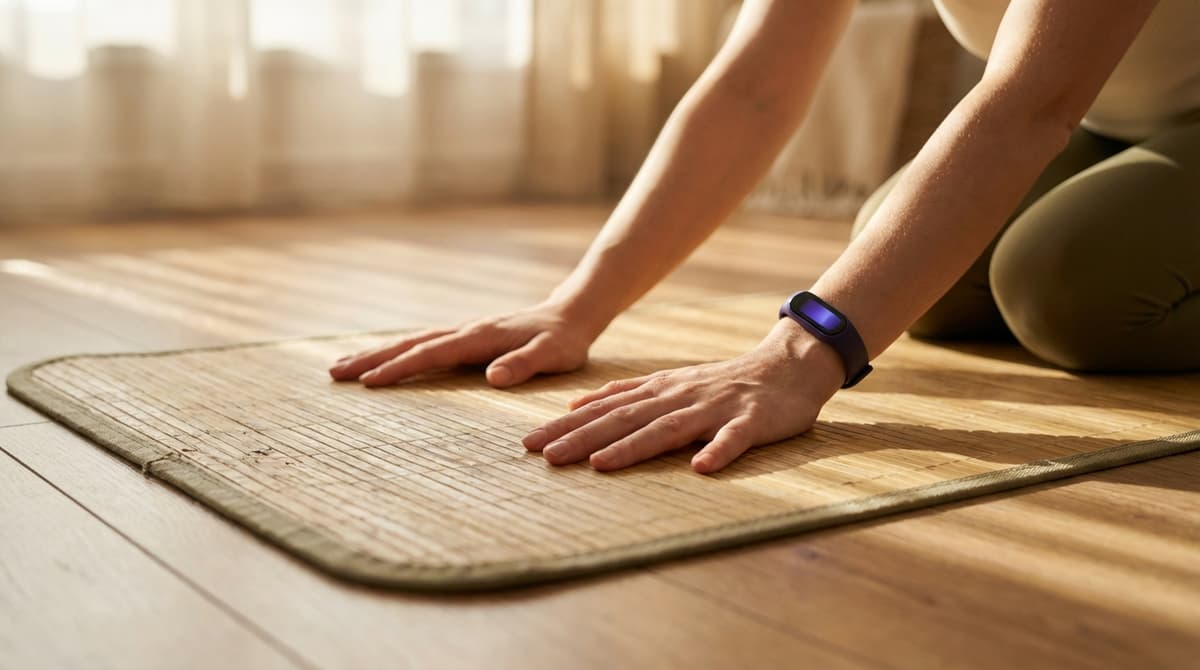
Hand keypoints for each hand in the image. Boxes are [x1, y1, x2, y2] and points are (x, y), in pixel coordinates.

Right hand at [329, 301, 599, 387]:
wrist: (570, 315)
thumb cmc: (563, 340)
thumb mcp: (552, 355)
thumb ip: (524, 364)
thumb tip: (493, 377)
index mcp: (479, 337)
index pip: (431, 354)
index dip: (400, 368)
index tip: (369, 382)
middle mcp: (464, 331)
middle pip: (409, 344)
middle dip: (371, 359)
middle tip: (333, 373)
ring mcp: (462, 333)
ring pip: (410, 342)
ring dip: (376, 354)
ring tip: (341, 367)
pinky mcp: (465, 338)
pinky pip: (422, 345)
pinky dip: (395, 352)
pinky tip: (380, 361)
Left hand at [522, 319, 845, 473]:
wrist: (785, 366)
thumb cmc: (723, 382)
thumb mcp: (669, 383)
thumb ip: (626, 393)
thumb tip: (576, 404)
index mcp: (659, 391)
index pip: (604, 410)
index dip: (567, 426)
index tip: (529, 443)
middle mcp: (679, 397)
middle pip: (625, 419)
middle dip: (584, 437)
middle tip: (546, 456)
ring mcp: (714, 408)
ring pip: (668, 428)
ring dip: (634, 447)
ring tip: (601, 465)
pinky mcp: (750, 421)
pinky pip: (733, 439)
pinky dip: (718, 451)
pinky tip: (701, 469)